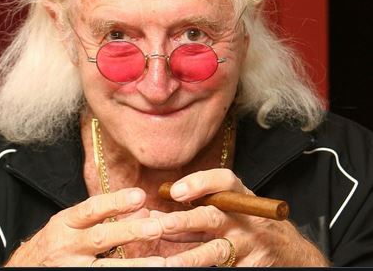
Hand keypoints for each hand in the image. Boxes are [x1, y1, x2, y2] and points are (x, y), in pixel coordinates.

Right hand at [4, 188, 165, 266]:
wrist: (24, 269)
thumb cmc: (54, 243)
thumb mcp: (73, 223)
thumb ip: (105, 216)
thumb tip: (143, 211)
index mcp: (66, 223)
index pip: (92, 208)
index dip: (116, 201)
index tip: (140, 196)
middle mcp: (68, 245)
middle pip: (101, 237)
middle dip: (129, 232)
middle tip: (156, 227)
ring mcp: (71, 269)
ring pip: (104, 268)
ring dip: (133, 265)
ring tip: (159, 262)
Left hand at [152, 169, 328, 266]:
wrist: (288, 252)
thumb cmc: (247, 223)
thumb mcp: (231, 209)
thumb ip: (200, 207)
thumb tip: (155, 214)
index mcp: (240, 197)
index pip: (224, 181)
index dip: (199, 183)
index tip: (174, 191)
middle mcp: (244, 219)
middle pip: (212, 216)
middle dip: (184, 220)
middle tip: (159, 225)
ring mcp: (247, 245)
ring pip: (214, 251)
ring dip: (189, 257)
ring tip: (168, 263)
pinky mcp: (249, 267)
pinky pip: (223, 269)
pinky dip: (200, 269)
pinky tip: (181, 270)